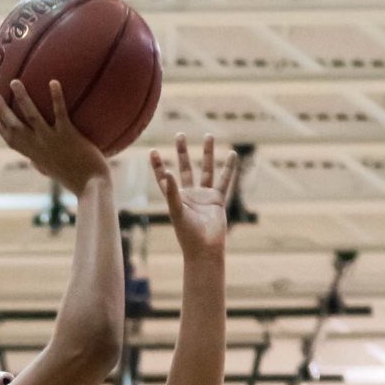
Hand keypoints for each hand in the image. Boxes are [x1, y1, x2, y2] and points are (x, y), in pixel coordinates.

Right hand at [0, 79, 109, 194]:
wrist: (91, 187)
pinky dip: (56, 97)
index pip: (13, 142)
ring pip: (32, 117)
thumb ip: (42, 166)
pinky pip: (60, 113)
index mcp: (36, 156)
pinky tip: (53, 81)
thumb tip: (33, 163)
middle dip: (2, 111)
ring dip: (22, 98)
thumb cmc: (77, 181)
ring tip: (15, 82)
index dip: (2, 131)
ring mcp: (52, 140)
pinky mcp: (68, 135)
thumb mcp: (54, 174)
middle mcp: (40, 147)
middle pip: (15, 127)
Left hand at [151, 134, 237, 257]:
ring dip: (207, 153)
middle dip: (182, 152)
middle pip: (185, 168)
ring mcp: (204, 196)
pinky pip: (224, 180)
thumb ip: (172, 192)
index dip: (158, 165)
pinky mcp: (217, 199)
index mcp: (175, 198)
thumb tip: (168, 172)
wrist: (205, 249)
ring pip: (206, 169)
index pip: (164, 178)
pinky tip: (232, 154)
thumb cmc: (188, 234)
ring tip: (208, 135)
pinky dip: (228, 168)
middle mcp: (189, 195)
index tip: (152, 151)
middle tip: (179, 135)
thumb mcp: (177, 211)